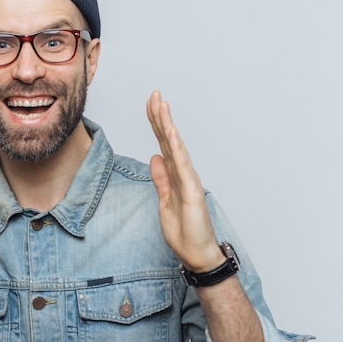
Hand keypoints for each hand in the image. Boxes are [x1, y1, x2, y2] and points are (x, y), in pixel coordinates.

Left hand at [146, 91, 223, 271]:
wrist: (196, 253)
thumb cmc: (184, 230)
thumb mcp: (164, 200)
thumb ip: (161, 178)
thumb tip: (154, 157)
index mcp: (175, 175)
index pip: (162, 144)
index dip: (156, 124)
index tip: (150, 104)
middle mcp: (183, 173)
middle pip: (168, 140)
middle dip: (160, 116)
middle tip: (154, 94)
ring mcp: (188, 180)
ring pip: (175, 146)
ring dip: (168, 124)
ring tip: (162, 103)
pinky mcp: (191, 190)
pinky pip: (182, 165)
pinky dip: (175, 147)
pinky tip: (170, 131)